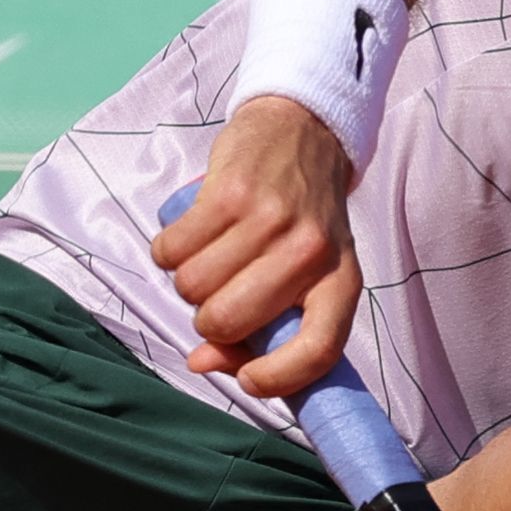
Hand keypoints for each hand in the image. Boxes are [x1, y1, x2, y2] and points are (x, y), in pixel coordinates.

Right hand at [152, 96, 358, 397]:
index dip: (276, 379)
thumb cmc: (300, 221)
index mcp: (341, 281)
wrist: (302, 131)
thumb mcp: (303, 276)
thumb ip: (259, 332)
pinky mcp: (229, 191)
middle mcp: (311, 252)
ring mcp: (269, 219)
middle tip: (221, 293)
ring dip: (188, 282)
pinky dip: (169, 251)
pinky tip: (192, 235)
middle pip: (229, 321)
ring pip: (192, 287)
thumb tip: (200, 363)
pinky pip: (171, 251)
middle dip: (208, 320)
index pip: (318, 350)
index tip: (247, 380)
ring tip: (212, 256)